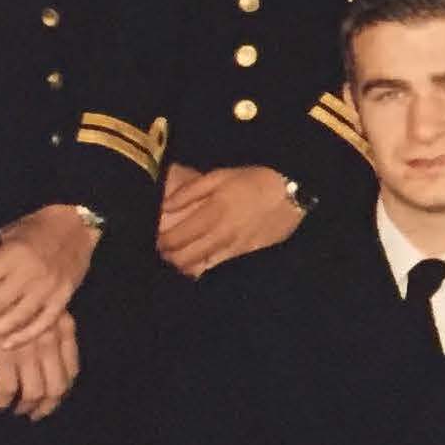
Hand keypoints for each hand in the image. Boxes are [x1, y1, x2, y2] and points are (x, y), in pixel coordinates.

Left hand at [0, 204, 98, 348]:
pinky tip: (5, 345)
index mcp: (12, 254)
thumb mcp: (3, 237)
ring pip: (14, 320)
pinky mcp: (63, 298)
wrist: (77, 227)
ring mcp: (48, 288)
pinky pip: (42, 324)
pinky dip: (23, 337)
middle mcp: (30, 273)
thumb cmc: (34, 230)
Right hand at [0, 312, 78, 419]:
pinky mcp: (4, 354)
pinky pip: (8, 387)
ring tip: (16, 410)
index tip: (52, 401)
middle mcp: (51, 342)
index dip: (63, 391)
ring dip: (26, 407)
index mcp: (64, 329)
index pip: (71, 370)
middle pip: (57, 387)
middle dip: (46, 406)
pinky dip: (4, 401)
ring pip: (35, 391)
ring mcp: (28, 349)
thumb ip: (52, 330)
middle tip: (34, 414)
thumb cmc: (17, 290)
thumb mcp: (42, 304)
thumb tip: (52, 363)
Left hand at [156, 165, 303, 279]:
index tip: (153, 239)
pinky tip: (195, 263)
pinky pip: (216, 267)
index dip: (161, 242)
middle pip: (184, 256)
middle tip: (161, 249)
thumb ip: (190, 191)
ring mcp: (233, 248)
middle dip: (168, 256)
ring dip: (182, 264)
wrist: (291, 193)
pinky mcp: (244, 254)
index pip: (177, 237)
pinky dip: (201, 268)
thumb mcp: (220, 176)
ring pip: (199, 266)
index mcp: (213, 212)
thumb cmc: (253, 180)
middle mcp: (221, 234)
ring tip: (175, 256)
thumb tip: (164, 206)